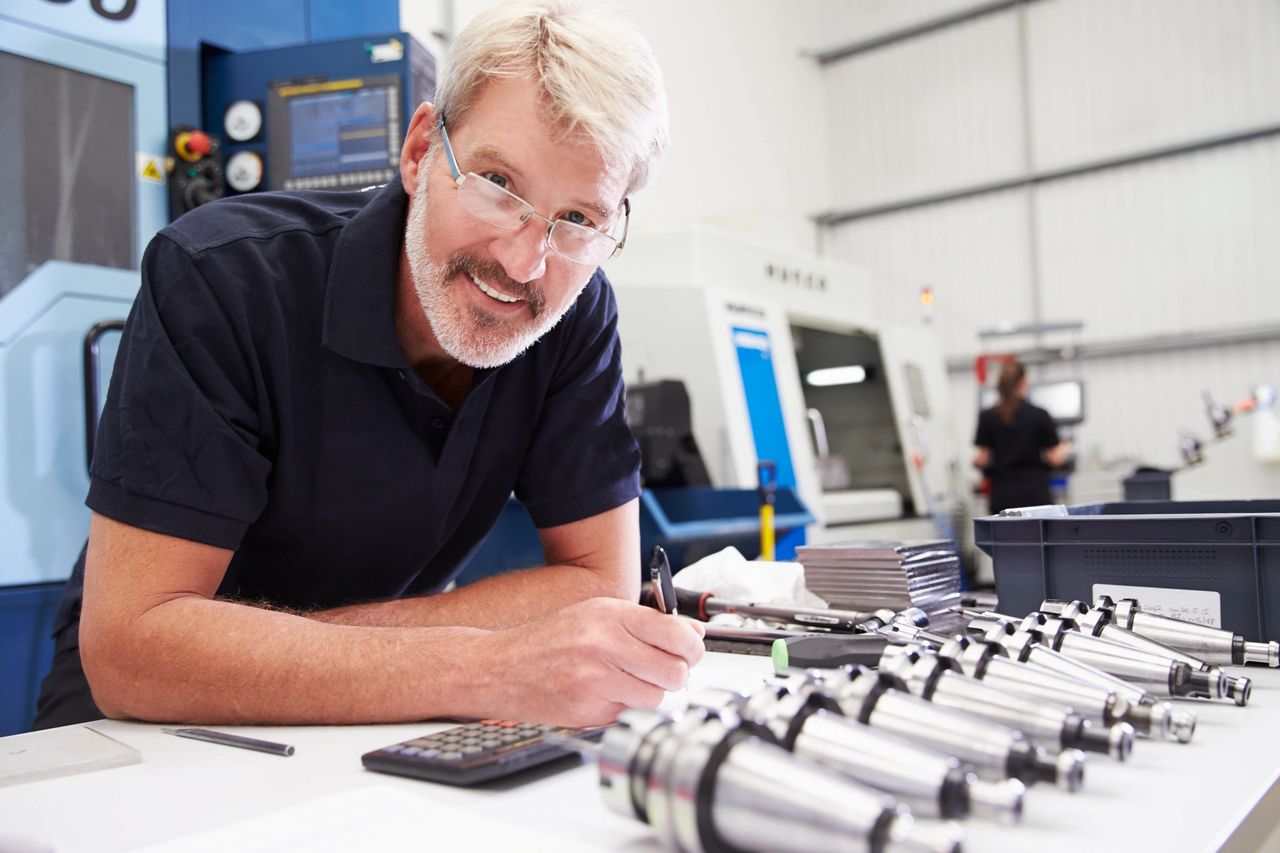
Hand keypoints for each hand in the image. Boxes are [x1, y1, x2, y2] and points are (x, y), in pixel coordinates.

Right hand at [472, 597, 705, 727]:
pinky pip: (630, 715)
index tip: (690, 651)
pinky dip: (625, 709)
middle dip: (675, 675)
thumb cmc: (551, 640)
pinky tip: (606, 695)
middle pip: (675, 671)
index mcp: (611, 615)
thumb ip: (647, 622)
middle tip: (662, 671)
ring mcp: (596, 680)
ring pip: (657, 698)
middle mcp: (605, 645)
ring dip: (651, 696)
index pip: (676, 634)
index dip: (692, 647)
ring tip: (629, 683)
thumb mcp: (597, 614)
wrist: (502, 667)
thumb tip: (693, 631)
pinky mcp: (588, 711)